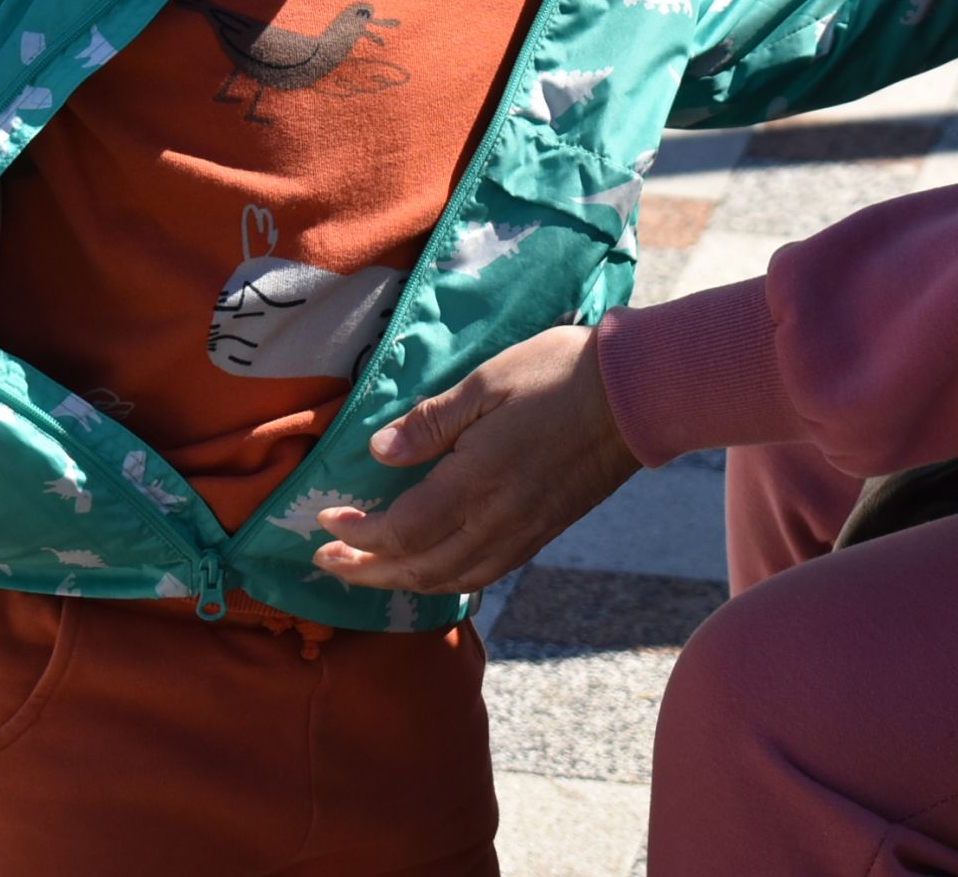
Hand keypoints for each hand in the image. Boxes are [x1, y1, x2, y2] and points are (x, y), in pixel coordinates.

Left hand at [313, 326, 639, 594]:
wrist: (635, 396)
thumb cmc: (559, 374)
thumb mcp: (486, 381)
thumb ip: (431, 422)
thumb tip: (378, 452)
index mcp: (476, 482)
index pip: (399, 530)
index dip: (356, 535)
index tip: (323, 524)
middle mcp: (496, 521)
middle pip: (418, 569)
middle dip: (366, 572)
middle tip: (325, 562)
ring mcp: (523, 533)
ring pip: (450, 580)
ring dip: (401, 584)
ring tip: (368, 573)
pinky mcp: (542, 534)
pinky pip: (483, 575)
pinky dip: (445, 581)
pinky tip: (432, 569)